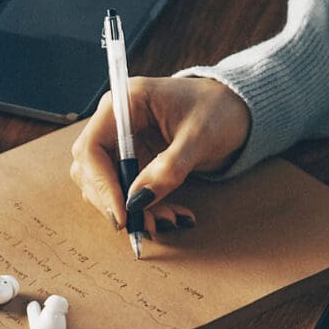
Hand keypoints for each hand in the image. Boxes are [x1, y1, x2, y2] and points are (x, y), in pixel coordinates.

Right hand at [69, 76, 250, 236]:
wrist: (237, 109)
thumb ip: (169, 167)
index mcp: (125, 103)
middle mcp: (116, 122)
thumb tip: (139, 200)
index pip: (91, 147)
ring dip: (132, 209)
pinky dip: (146, 208)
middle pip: (91, 170)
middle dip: (116, 202)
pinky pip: (128, 191)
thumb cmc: (218, 110)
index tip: (123, 213)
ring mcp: (123, 142)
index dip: (101, 183)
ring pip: (107, 186)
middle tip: (147, 225)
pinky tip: (171, 214)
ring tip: (168, 220)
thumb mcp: (199, 137)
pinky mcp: (135, 160)